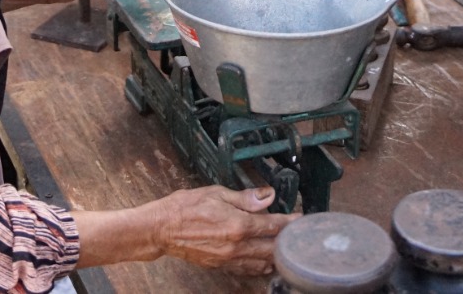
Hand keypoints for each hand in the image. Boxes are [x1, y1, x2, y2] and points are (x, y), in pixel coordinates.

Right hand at [151, 186, 290, 274]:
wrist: (161, 229)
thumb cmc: (185, 207)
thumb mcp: (217, 193)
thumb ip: (245, 197)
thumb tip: (268, 196)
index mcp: (238, 224)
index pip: (272, 226)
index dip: (290, 222)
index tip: (300, 219)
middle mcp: (236, 245)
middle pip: (272, 249)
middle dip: (287, 242)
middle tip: (297, 234)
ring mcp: (228, 258)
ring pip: (261, 263)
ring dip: (275, 256)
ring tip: (285, 248)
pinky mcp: (220, 265)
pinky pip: (246, 269)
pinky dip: (259, 266)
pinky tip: (265, 261)